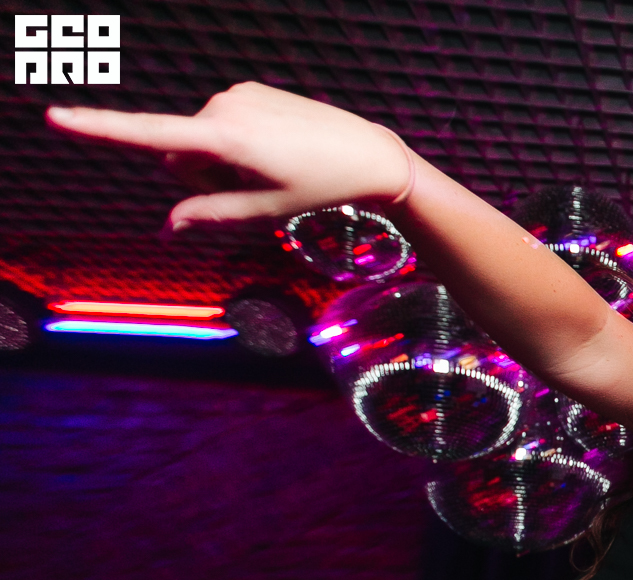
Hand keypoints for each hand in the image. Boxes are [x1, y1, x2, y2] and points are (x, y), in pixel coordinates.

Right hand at [46, 82, 412, 231]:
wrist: (369, 152)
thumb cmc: (320, 186)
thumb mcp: (265, 212)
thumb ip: (210, 215)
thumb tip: (167, 227)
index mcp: (226, 138)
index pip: (151, 135)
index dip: (100, 128)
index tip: (54, 116)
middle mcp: (223, 107)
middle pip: (180, 154)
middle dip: (204, 175)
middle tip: (258, 185)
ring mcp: (235, 94)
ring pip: (201, 140)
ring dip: (224, 159)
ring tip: (274, 166)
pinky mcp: (248, 89)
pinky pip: (222, 123)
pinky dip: (238, 142)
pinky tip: (277, 149)